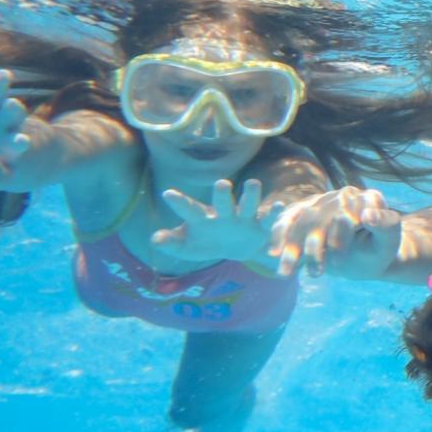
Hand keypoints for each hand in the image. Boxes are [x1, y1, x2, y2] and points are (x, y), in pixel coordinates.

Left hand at [150, 179, 284, 263]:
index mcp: (202, 218)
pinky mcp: (259, 226)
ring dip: (250, 194)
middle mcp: (223, 213)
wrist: (234, 248)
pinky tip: (277, 205)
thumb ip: (172, 242)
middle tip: (222, 184)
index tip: (167, 194)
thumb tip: (154, 239)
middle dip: (222, 194)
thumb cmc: (205, 242)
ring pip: (248, 204)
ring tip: (253, 183)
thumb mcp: (187, 246)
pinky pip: (267, 218)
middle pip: (222, 202)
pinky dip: (272, 212)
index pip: (189, 209)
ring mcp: (243, 217)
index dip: (179, 202)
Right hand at [269, 186, 402, 277]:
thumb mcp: (389, 241)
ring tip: (286, 274)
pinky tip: (273, 254)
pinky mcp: (304, 210)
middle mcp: (344, 195)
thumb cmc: (380, 249)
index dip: (340, 237)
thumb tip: (368, 214)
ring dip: (292, 248)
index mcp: (368, 198)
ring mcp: (322, 201)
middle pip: (321, 218)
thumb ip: (385, 226)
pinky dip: (277, 236)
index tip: (338, 262)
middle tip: (314, 274)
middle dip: (314, 248)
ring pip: (301, 222)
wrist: (367, 256)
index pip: (349, 214)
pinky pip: (287, 220)